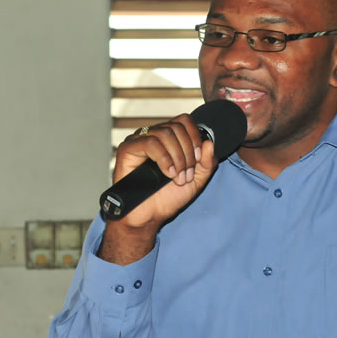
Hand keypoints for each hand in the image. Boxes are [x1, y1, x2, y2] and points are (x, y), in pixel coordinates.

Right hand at [99, 115, 216, 264]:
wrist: (148, 216)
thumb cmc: (167, 198)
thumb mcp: (195, 181)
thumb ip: (206, 164)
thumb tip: (209, 143)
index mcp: (168, 139)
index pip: (184, 121)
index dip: (194, 137)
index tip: (198, 159)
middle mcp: (152, 136)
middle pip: (176, 127)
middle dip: (187, 152)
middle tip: (186, 174)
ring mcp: (138, 141)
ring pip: (164, 133)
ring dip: (177, 157)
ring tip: (177, 177)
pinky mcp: (127, 149)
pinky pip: (149, 143)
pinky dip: (164, 158)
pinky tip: (167, 173)